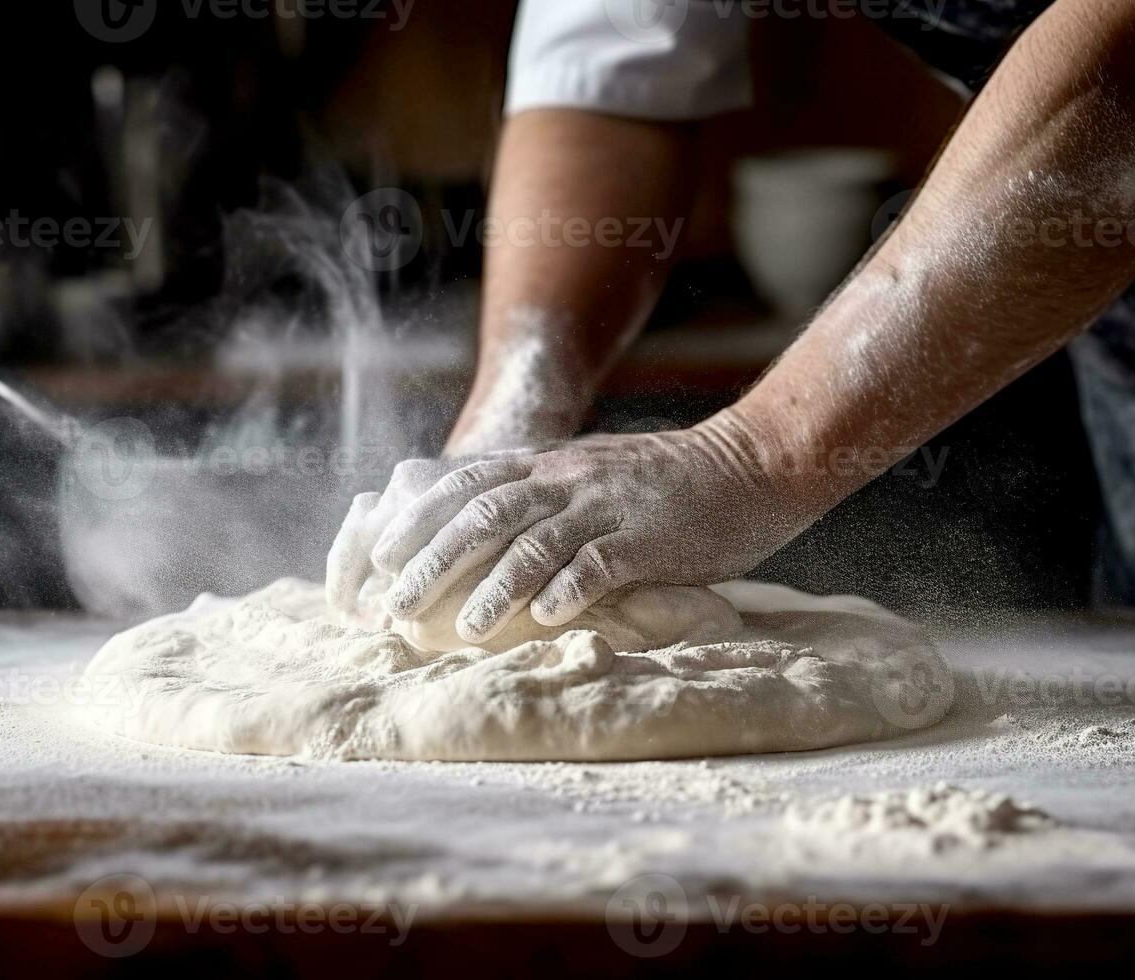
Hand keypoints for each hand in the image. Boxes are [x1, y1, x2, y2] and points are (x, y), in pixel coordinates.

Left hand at [364, 417, 817, 644]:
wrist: (751, 464)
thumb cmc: (671, 484)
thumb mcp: (597, 475)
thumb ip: (548, 496)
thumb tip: (493, 531)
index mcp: (553, 466)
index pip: (468, 485)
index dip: (421, 519)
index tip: (383, 556)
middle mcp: (570, 480)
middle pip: (483, 515)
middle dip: (433, 561)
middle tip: (396, 604)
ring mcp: (609, 506)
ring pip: (533, 542)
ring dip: (491, 587)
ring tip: (461, 628)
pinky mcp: (649, 538)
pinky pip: (599, 563)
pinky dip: (567, 590)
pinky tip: (543, 619)